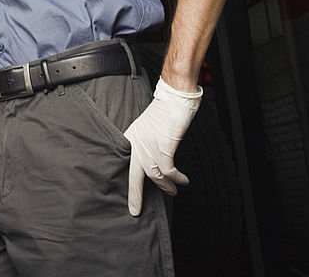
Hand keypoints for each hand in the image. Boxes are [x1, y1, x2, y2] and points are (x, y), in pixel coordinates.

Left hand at [123, 76, 201, 215]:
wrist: (175, 96)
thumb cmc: (165, 110)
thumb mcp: (149, 126)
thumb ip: (146, 142)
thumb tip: (153, 162)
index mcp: (132, 137)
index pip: (124, 162)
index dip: (126, 179)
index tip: (126, 193)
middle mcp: (138, 142)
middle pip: (133, 174)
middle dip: (134, 195)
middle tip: (135, 211)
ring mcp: (150, 144)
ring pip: (154, 175)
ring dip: (165, 187)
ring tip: (173, 192)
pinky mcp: (163, 146)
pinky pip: (169, 170)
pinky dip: (177, 179)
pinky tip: (183, 181)